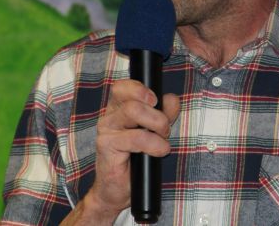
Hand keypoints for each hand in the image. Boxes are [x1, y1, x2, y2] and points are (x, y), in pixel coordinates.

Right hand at [73, 79, 180, 222]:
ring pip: (133, 111)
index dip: (140, 88)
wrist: (116, 190)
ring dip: (157, 125)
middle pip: (132, 98)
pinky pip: (136, 138)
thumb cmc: (134, 162)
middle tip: (165, 128)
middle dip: (157, 113)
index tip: (155, 99)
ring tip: (162, 140)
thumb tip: (172, 99)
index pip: (122, 87)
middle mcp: (110, 117)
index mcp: (118, 109)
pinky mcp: (107, 147)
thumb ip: (164, 113)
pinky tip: (159, 151)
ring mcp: (107, 131)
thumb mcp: (154, 133)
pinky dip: (154, 144)